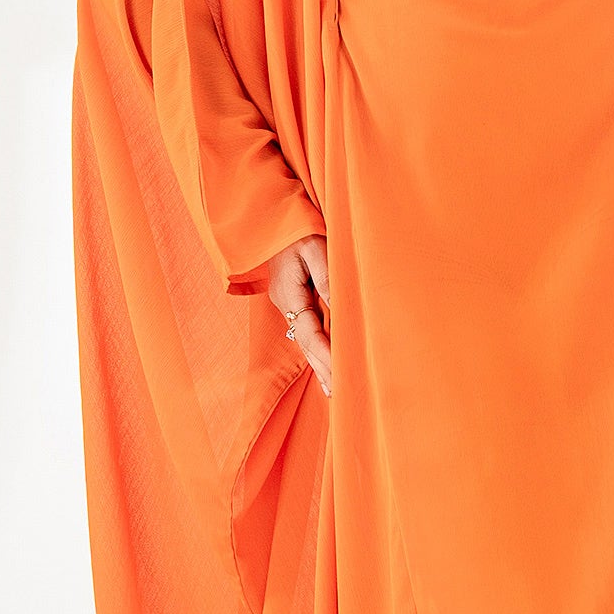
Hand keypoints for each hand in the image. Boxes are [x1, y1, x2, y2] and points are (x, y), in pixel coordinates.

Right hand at [269, 234, 331, 396]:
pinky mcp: (292, 300)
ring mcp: (287, 303)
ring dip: (318, 364)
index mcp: (289, 293)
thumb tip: (341, 307)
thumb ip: (328, 278)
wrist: (272, 219)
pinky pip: (305, 331)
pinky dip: (315, 350)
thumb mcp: (316, 249)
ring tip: (332, 390)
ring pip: (303, 340)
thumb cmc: (297, 230)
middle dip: (322, 368)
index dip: (325, 354)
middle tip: (339, 394)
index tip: (341, 372)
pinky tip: (323, 364)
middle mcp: (286, 303)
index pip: (310, 331)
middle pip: (305, 343)